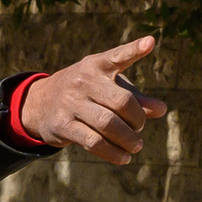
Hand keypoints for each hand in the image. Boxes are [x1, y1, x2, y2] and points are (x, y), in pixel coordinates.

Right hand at [19, 35, 167, 164]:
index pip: (117, 56)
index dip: (133, 50)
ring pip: (109, 124)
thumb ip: (136, 98)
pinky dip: (113, 153)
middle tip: (139, 127)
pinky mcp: (64, 125)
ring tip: (136, 146)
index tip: (150, 43)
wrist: (40, 103)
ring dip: (128, 139)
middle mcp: (83, 81)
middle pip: (121, 102)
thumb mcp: (107, 87)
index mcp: (96, 65)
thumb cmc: (85, 93)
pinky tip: (124, 158)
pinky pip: (94, 142)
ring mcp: (71, 103)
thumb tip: (161, 110)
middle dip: (137, 119)